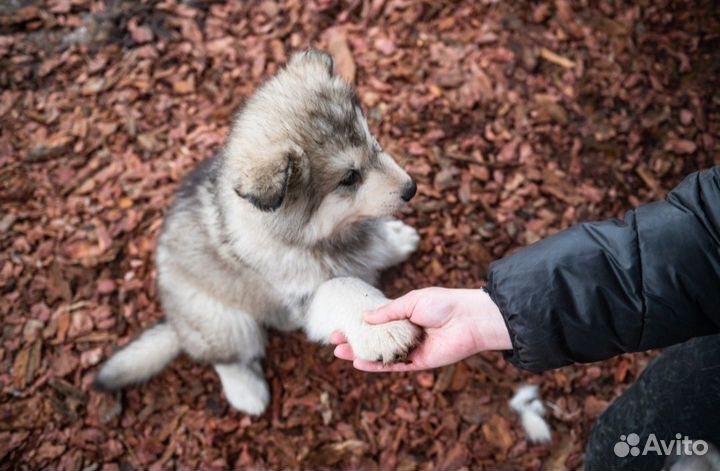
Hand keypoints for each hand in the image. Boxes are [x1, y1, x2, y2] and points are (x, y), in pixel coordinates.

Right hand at [331, 287, 511, 371]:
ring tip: (340, 352)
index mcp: (405, 316)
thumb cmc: (444, 304)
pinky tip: (359, 363)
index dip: (358, 324)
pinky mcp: (418, 362)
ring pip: (381, 355)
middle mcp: (406, 334)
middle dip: (355, 340)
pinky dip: (376, 366)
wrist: (469, 319)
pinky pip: (394, 366)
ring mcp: (411, 349)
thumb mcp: (411, 301)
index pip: (376, 323)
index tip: (340, 324)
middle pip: (375, 340)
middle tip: (334, 340)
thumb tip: (365, 317)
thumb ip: (388, 311)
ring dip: (360, 354)